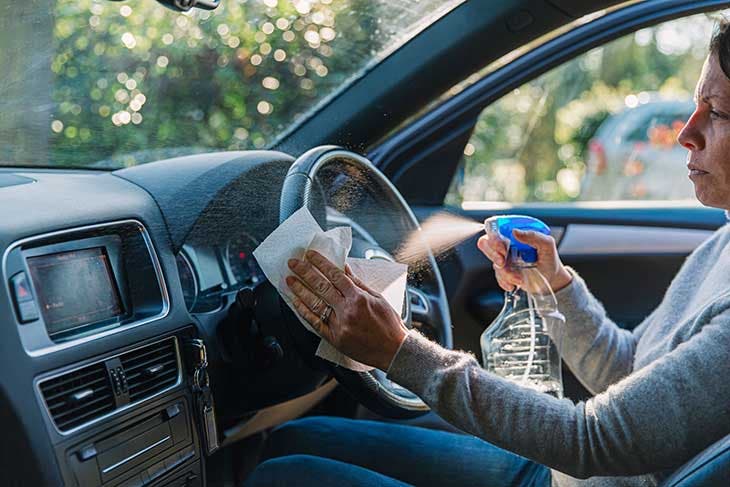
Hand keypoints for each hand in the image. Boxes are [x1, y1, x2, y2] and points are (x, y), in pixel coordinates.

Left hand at [285, 250, 408, 370]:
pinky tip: (296, 303)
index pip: (335, 276)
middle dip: (305, 272)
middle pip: (321, 287)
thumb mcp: (377, 298)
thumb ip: (358, 283)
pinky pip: (315, 323)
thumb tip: (344, 268)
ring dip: (300, 291)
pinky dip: (304, 312)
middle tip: (293, 263)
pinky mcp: (335, 338)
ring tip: (290, 281)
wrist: (393, 351)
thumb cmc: (389, 324)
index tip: (310, 255)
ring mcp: (340, 325)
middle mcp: (347, 310)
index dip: (321, 263)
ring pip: (315, 304)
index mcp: (359, 298)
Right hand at [477, 227, 571, 292]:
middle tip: (503, 261)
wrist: (551, 279)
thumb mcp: (547, 244)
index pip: (495, 228)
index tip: (501, 246)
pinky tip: (515, 284)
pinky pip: (497, 277)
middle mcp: (507, 245)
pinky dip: (505, 282)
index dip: (493, 236)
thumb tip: (515, 231)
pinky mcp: (505, 272)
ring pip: (493, 263)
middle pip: (485, 243)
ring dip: (504, 272)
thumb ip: (533, 235)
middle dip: (492, 254)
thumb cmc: (549, 258)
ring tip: (519, 278)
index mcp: (514, 234)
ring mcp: (504, 259)